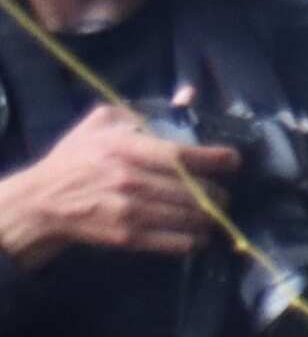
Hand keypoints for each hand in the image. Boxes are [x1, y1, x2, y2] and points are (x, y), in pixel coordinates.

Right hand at [0, 103, 233, 261]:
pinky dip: (196, 240)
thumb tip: (188, 94)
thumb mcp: (103, 123)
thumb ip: (147, 109)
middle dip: (218, 193)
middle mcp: (129, 179)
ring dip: (211, 217)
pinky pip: (178, 242)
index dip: (216, 158)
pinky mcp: (129, 236)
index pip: (181, 155)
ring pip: (191, 217)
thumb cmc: (77, 158)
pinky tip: (199, 234)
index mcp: (124, 148)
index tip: (233, 160)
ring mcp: (130, 210)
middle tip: (222, 192)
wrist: (44, 201)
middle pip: (195, 190)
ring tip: (213, 212)